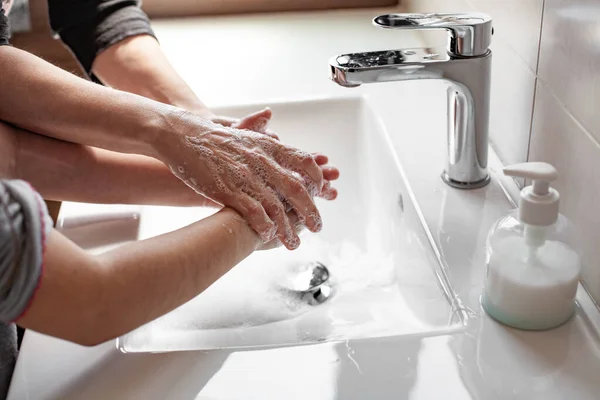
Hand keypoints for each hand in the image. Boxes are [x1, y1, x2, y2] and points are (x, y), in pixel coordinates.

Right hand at [155, 110, 337, 249]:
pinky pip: (254, 213)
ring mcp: (246, 176)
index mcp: (269, 146)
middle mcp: (262, 160)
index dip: (318, 181)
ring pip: (277, 207)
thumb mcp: (247, 136)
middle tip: (318, 227)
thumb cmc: (214, 138)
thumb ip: (269, 143)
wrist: (182, 135)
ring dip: (288, 229)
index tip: (322, 195)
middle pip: (297, 190)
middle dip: (311, 212)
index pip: (306, 163)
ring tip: (294, 243)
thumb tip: (285, 144)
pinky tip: (268, 236)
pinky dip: (265, 227)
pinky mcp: (228, 190)